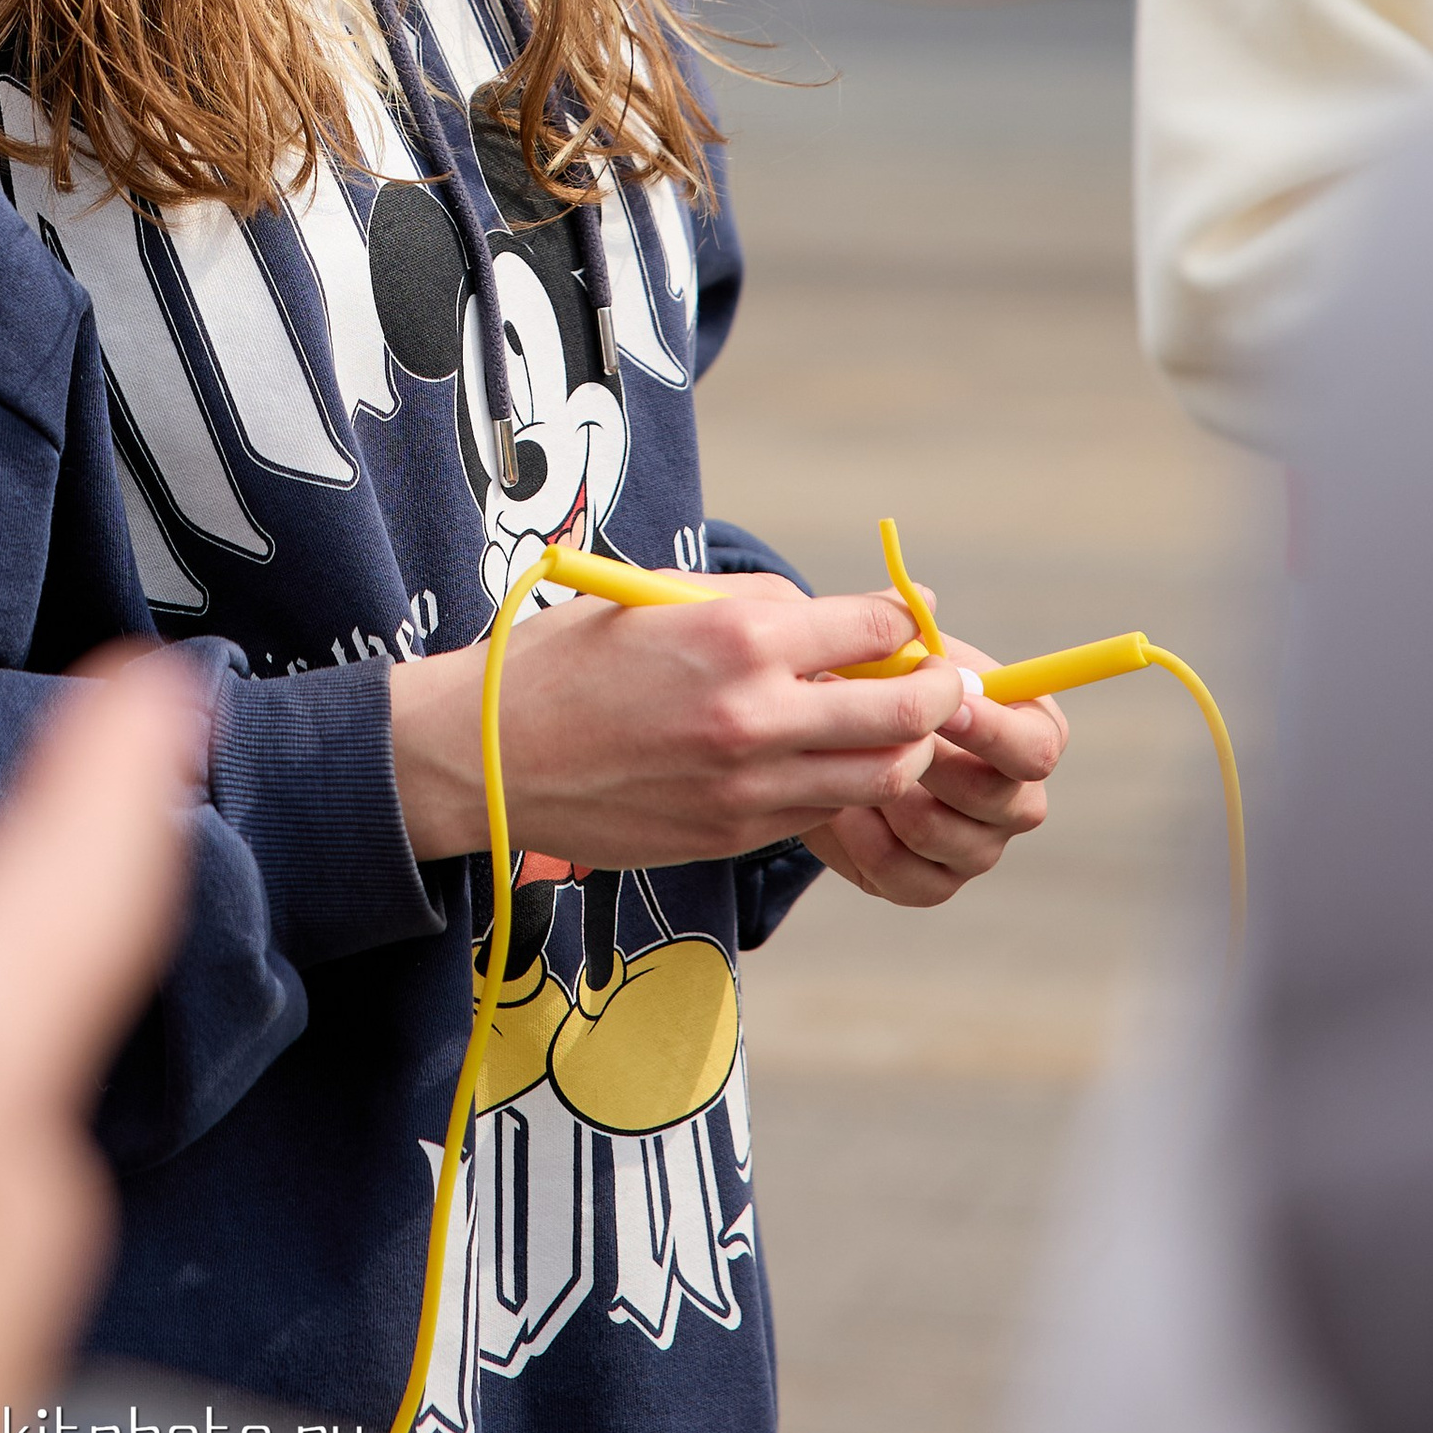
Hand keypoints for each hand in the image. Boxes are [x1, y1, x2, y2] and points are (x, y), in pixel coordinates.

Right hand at [389, 570, 984, 870]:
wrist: (490, 756)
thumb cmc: (566, 660)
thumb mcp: (657, 599)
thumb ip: (751, 605)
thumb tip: (826, 614)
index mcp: (736, 636)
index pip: (871, 627)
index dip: (904, 621)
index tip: (910, 621)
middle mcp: (755, 714)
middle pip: (904, 713)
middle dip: (939, 694)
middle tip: (942, 682)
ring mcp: (749, 785)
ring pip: (878, 775)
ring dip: (897, 749)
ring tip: (887, 727)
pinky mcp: (734, 833)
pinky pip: (817, 809)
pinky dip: (835, 784)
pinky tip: (815, 760)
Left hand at [805, 617, 1067, 905]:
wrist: (829, 739)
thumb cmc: (876, 682)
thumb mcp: (893, 654)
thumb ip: (909, 637)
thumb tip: (915, 605)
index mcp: (1027, 734)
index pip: (1038, 746)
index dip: (996, 731)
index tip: (949, 705)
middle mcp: (1016, 798)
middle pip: (1001, 801)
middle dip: (936, 764)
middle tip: (879, 734)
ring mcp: (978, 847)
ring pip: (946, 837)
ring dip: (891, 796)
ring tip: (846, 761)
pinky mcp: (930, 884)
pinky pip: (906, 876)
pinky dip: (865, 838)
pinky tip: (837, 805)